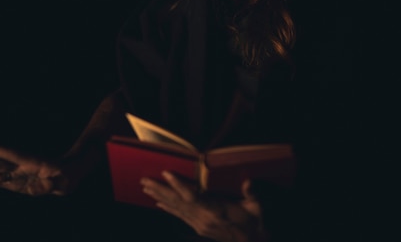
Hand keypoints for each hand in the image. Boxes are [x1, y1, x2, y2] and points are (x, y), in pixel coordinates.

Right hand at [0, 142, 67, 195]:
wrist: (68, 173)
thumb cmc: (68, 176)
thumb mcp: (65, 181)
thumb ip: (51, 185)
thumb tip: (36, 189)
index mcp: (34, 162)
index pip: (13, 155)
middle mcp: (23, 166)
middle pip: (1, 165)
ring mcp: (18, 173)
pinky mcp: (16, 181)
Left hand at [140, 171, 268, 241]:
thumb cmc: (254, 222)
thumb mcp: (256, 207)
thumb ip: (251, 194)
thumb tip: (248, 181)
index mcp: (215, 211)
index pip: (192, 196)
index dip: (178, 185)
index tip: (166, 173)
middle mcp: (203, 218)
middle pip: (177, 202)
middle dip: (159, 190)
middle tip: (144, 180)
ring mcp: (199, 224)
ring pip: (176, 208)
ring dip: (159, 197)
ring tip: (145, 188)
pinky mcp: (199, 227)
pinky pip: (180, 215)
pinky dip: (168, 208)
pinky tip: (158, 203)